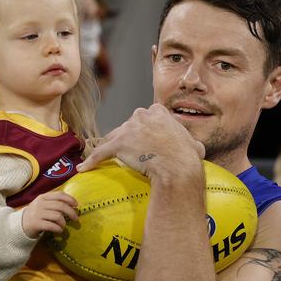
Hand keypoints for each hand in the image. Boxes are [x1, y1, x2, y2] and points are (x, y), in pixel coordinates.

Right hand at [21, 192, 78, 237]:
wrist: (20, 225)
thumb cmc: (36, 214)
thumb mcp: (43, 205)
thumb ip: (54, 202)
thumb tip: (72, 205)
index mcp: (43, 197)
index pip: (59, 195)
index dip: (70, 199)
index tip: (76, 205)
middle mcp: (40, 204)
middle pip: (60, 206)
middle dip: (71, 212)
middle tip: (75, 218)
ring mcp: (37, 213)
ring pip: (57, 216)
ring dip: (63, 223)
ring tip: (63, 226)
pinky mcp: (36, 224)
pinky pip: (52, 226)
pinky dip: (58, 229)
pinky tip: (59, 231)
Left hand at [77, 103, 204, 178]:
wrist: (177, 166)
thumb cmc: (187, 157)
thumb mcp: (194, 144)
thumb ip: (191, 142)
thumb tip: (197, 148)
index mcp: (158, 112)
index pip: (145, 117)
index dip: (143, 129)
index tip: (144, 140)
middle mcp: (141, 116)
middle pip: (128, 125)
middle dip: (127, 136)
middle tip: (130, 153)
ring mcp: (129, 129)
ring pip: (113, 137)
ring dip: (110, 147)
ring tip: (104, 159)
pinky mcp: (118, 144)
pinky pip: (100, 152)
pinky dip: (91, 161)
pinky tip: (83, 168)